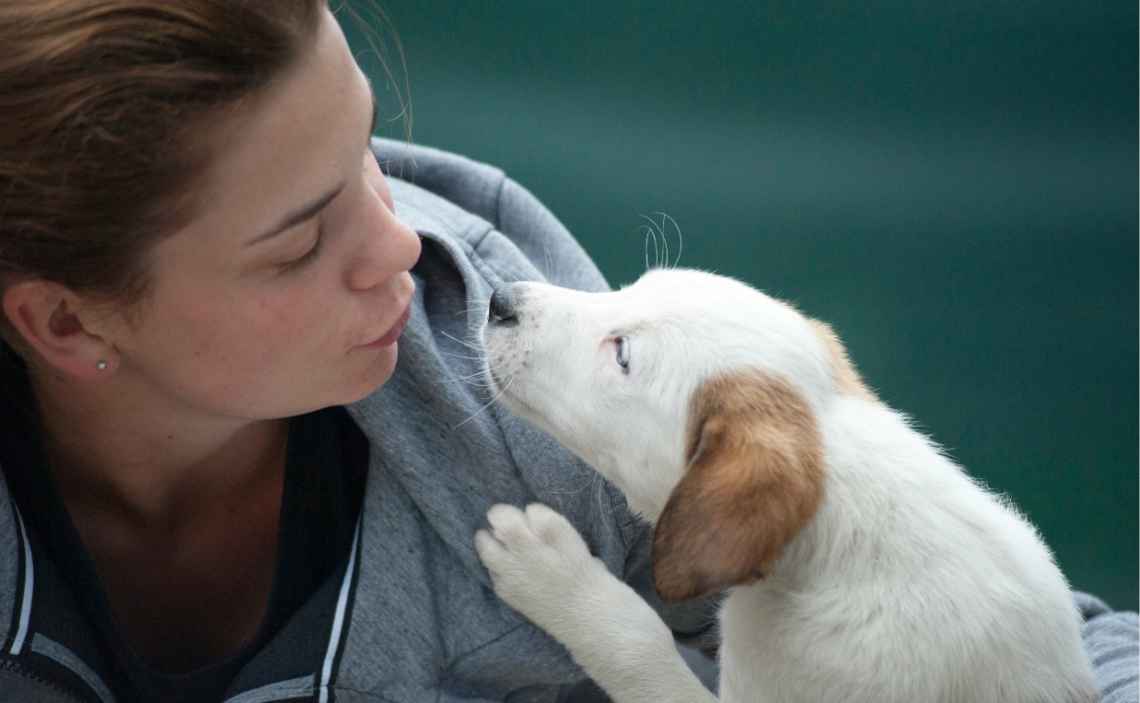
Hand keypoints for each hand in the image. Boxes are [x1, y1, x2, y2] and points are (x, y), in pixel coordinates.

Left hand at [475, 503, 603, 632]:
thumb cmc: (579, 570)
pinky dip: (502, 569)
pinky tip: (520, 570)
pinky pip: (497, 578)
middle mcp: (507, 564)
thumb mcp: (568, 535)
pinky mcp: (509, 599)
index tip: (514, 514)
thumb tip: (527, 512)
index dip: (502, 512)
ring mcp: (505, 584)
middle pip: (484, 541)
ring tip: (515, 549)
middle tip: (505, 530)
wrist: (584, 613)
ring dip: (496, 551)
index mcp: (522, 545)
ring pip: (488, 560)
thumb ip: (544, 518)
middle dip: (491, 533)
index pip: (498, 518)